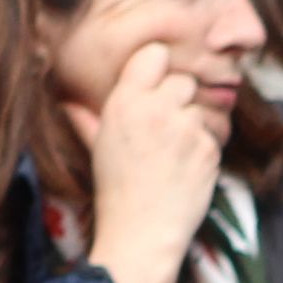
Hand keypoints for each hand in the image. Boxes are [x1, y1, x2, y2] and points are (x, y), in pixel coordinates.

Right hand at [78, 39, 232, 282]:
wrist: (142, 228)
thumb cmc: (114, 186)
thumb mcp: (97, 144)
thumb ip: (86, 117)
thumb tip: (68, 101)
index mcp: (125, 100)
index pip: (156, 54)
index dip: (156, 68)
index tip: (154, 83)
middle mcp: (158, 108)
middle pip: (183, 80)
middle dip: (177, 98)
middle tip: (165, 122)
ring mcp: (188, 129)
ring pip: (201, 107)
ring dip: (193, 122)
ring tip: (176, 147)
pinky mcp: (211, 150)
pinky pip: (213, 135)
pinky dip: (203, 147)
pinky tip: (187, 164)